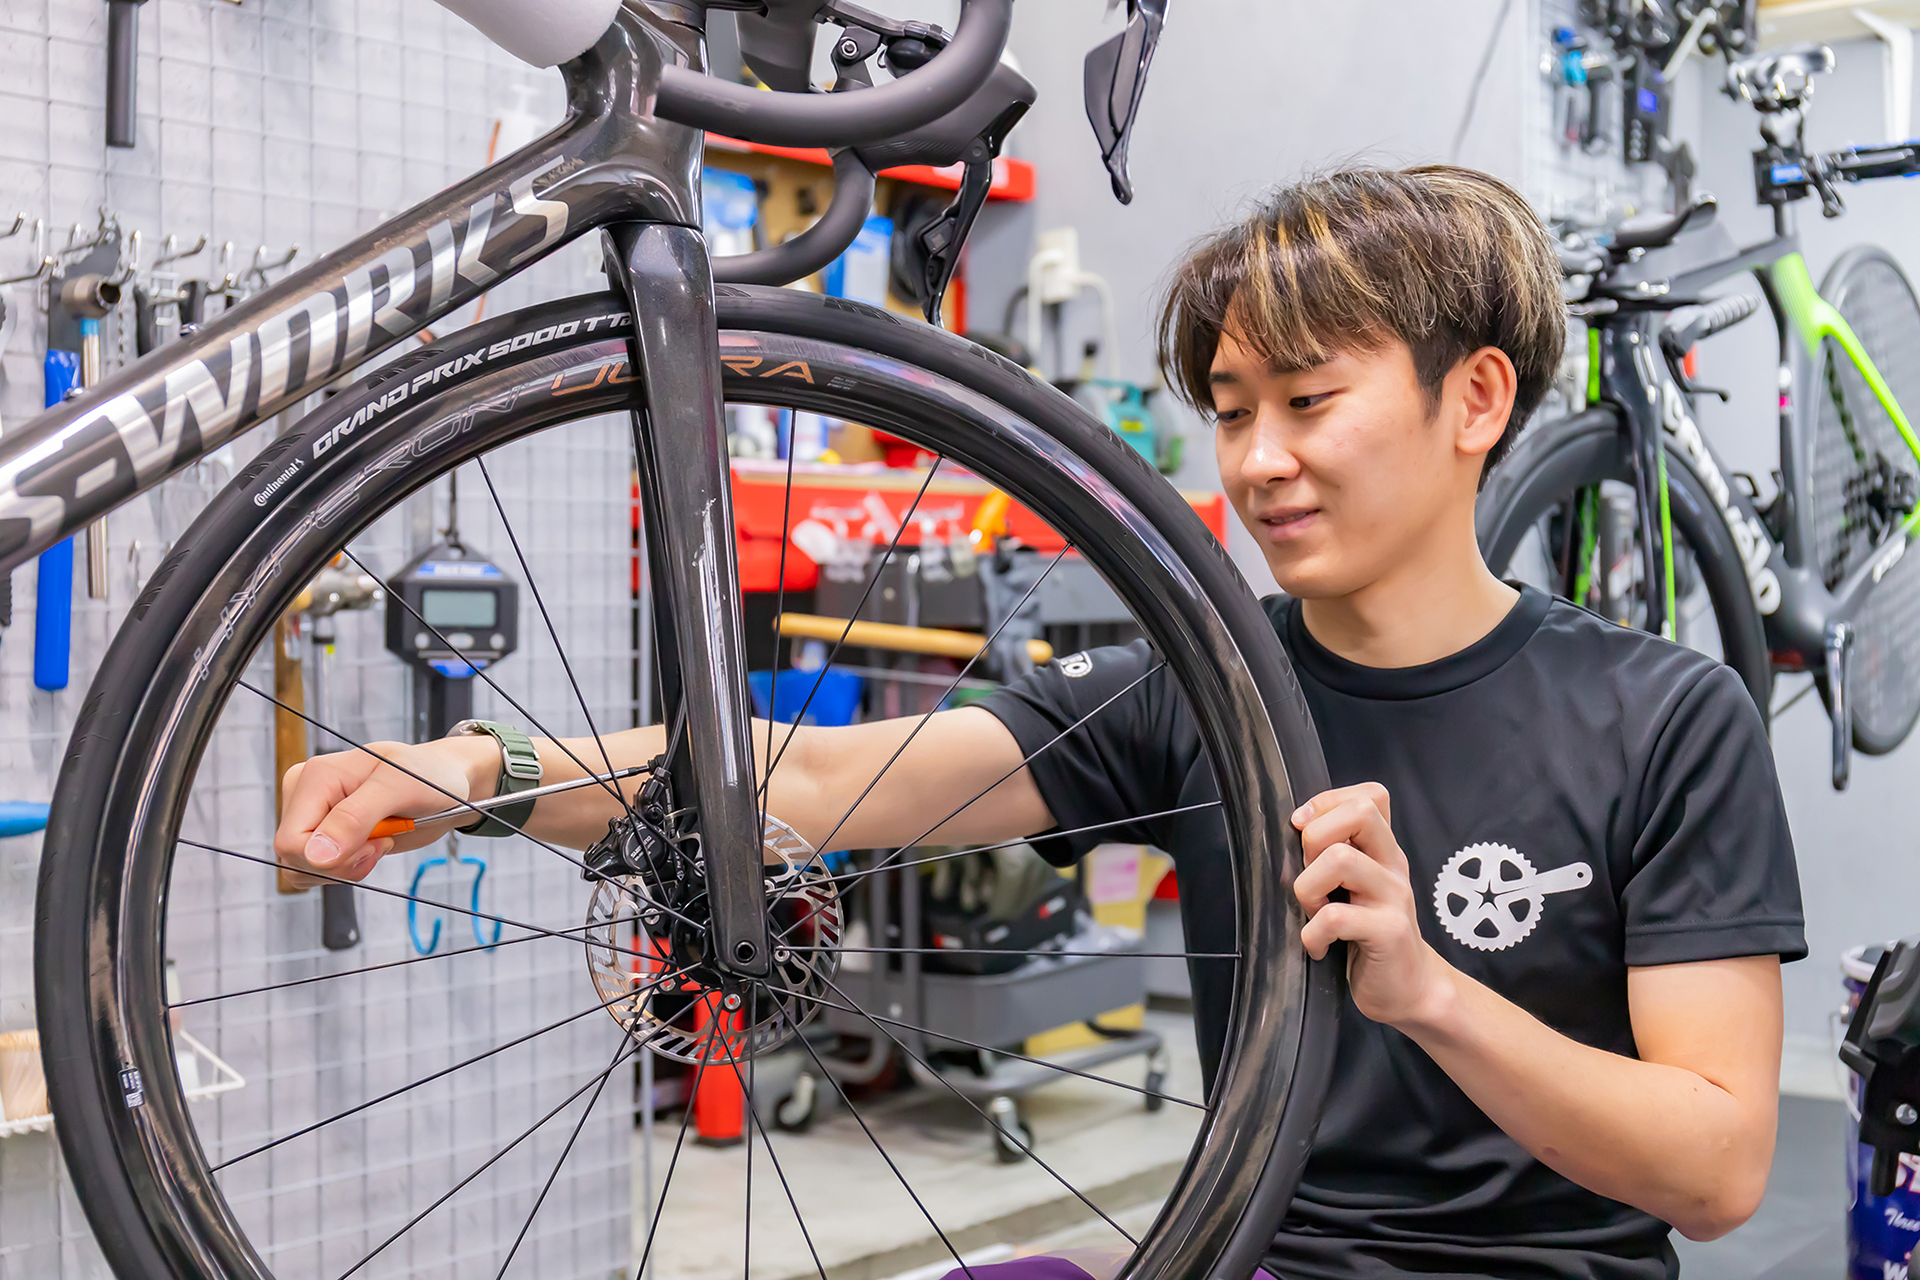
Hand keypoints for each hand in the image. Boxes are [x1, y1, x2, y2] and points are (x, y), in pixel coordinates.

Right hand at [274, 738, 495, 887]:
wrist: (447, 783)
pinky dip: (348, 869)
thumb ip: (356, 818)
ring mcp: (315, 816)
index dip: (332, 857)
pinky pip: (319, 870)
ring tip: (380, 842)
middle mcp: (306, 796)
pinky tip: (373, 848)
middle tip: (383, 842)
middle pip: (294, 858)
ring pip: (305, 869)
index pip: (291, 841)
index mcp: (315, 777)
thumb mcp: (400, 788)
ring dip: (347, 868)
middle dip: (342, 864)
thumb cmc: (429, 776)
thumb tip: (317, 854)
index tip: (377, 841)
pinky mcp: (327, 834)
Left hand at [1292, 781, 1452, 1028]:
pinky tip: (1318, 947)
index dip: (1327, 803)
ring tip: (1312, 914)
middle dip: (1314, 839)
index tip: (1303, 832)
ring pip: (1340, 860)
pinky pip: (1335, 917)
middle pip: (1359, 814)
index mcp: (1384, 850)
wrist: (1411, 988)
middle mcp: (1393, 866)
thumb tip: (1293, 830)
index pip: (1369, 796)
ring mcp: (1394, 898)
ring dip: (1308, 888)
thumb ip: (1336, 856)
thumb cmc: (1370, 935)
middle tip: (1311, 878)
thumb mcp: (1357, 887)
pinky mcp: (1389, 933)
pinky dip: (1313, 934)